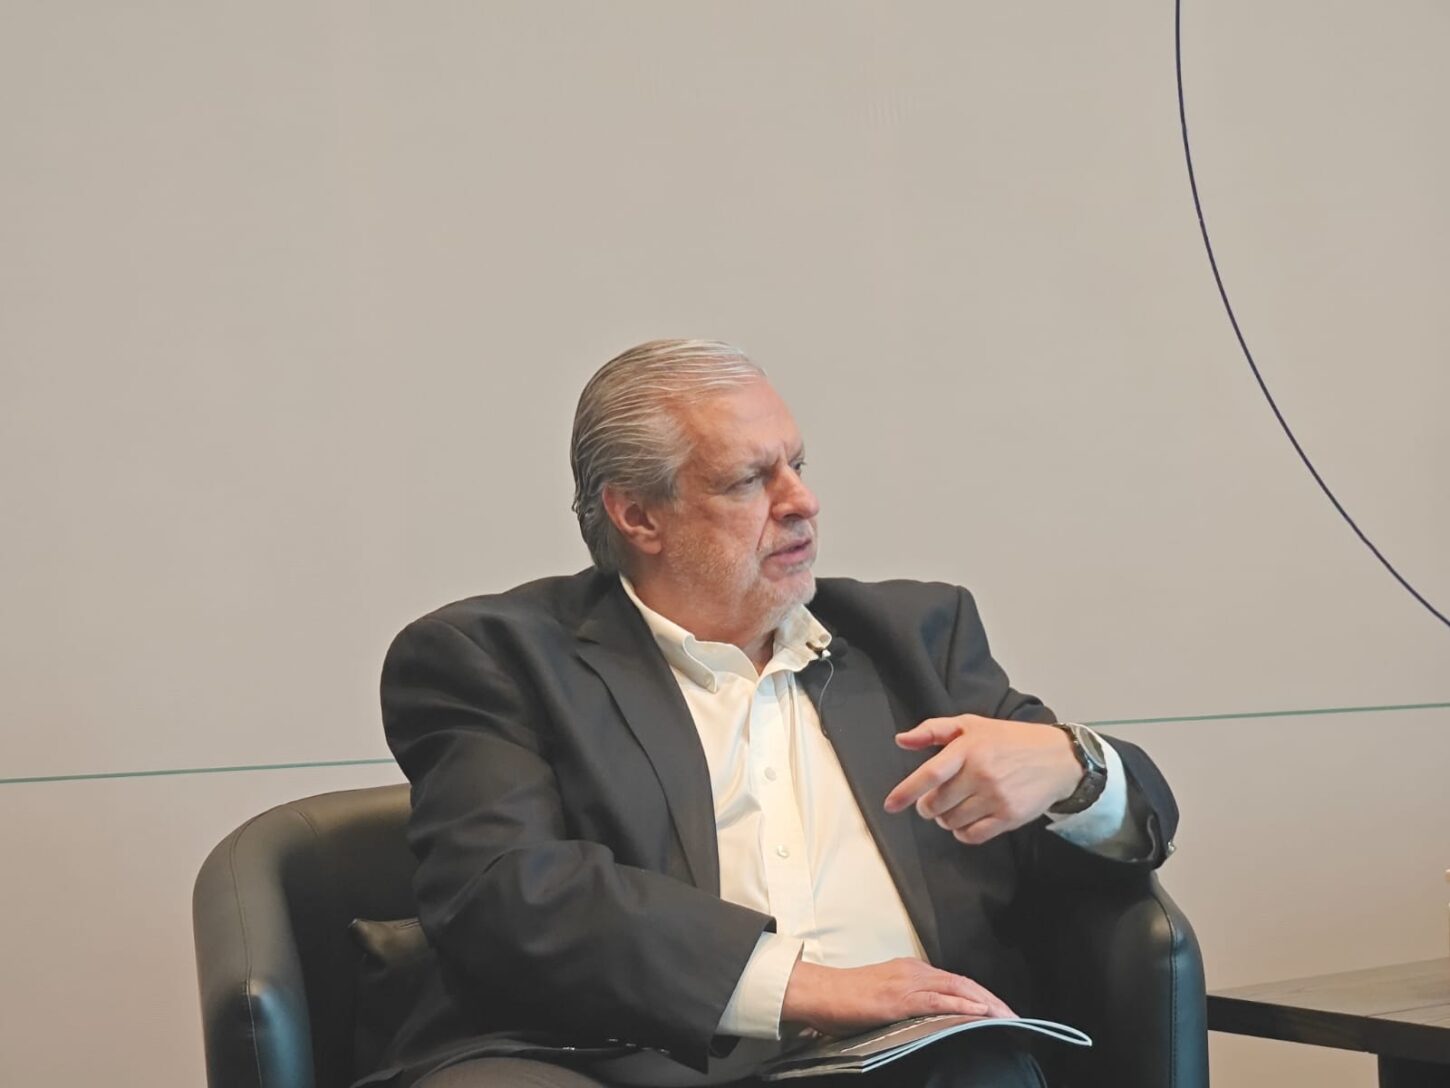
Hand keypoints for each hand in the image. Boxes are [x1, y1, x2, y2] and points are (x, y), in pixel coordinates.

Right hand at [780, 957, 1015, 1036]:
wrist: (817, 992)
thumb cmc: (844, 1000)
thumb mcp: (883, 999)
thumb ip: (906, 1005)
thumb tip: (929, 1022)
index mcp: (910, 971)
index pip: (956, 982)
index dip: (982, 996)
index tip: (1001, 1012)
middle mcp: (913, 970)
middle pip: (964, 984)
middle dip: (993, 1001)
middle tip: (1015, 1017)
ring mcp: (906, 982)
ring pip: (957, 989)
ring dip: (986, 1004)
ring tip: (1007, 1018)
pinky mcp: (898, 998)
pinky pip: (937, 1001)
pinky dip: (961, 1007)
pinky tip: (979, 1014)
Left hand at [883, 715, 1081, 844]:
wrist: (1058, 758)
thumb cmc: (1010, 740)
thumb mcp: (972, 724)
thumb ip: (934, 730)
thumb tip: (901, 740)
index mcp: (969, 748)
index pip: (930, 774)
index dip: (906, 792)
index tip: (890, 804)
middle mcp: (982, 773)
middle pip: (936, 804)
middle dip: (927, 807)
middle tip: (934, 800)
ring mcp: (996, 797)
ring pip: (951, 822)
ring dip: (945, 819)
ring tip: (955, 806)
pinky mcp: (1009, 817)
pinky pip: (972, 835)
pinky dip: (962, 832)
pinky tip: (967, 821)